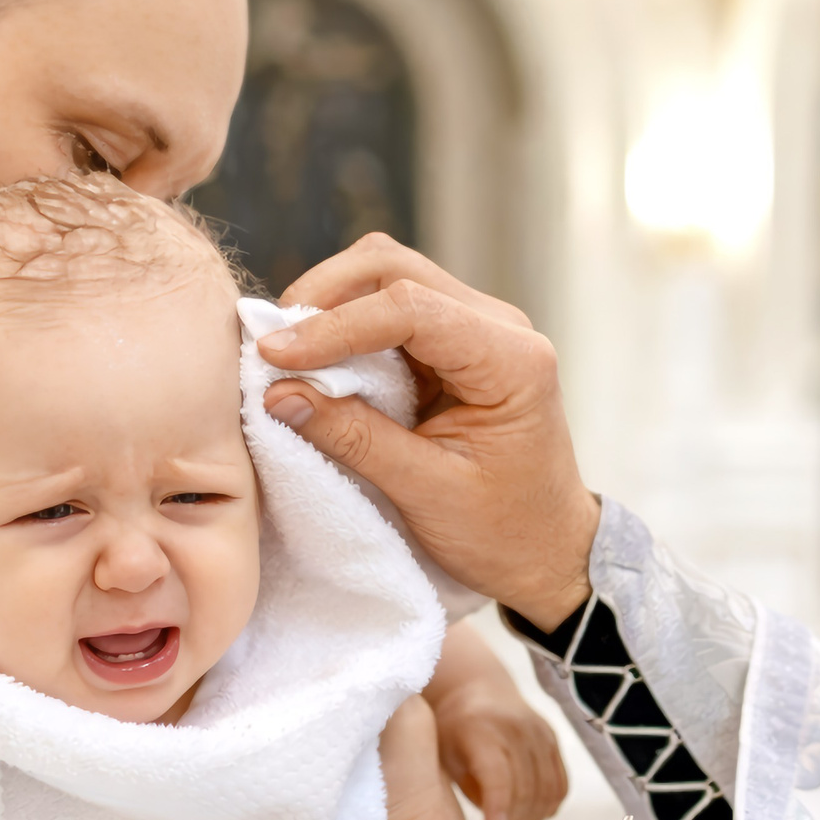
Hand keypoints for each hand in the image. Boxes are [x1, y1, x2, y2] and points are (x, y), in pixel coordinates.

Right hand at [262, 235, 600, 630]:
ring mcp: (477, 328)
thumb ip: (354, 438)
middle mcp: (501, 327)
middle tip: (272, 346)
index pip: (411, 309)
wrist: (546, 551)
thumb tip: (278, 393)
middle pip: (397, 268)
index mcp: (512, 361)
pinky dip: (345, 325)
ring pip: (389, 276)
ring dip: (331, 305)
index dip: (336, 326)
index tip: (275, 355)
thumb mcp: (425, 493)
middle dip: (325, 296)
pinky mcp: (453, 343)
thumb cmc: (502, 532)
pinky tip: (315, 360)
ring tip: (288, 353)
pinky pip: (390, 310)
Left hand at [426, 621, 567, 819]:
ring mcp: (539, 733)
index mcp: (479, 730)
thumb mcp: (446, 756)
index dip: (498, 803)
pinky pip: (561, 782)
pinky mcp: (553, 739)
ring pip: (548, 788)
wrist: (477, 690)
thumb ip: (469, 787)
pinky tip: (532, 812)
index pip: (497, 773)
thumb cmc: (453, 731)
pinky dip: (550, 804)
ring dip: (534, 814)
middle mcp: (515, 728)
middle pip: (526, 786)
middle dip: (515, 816)